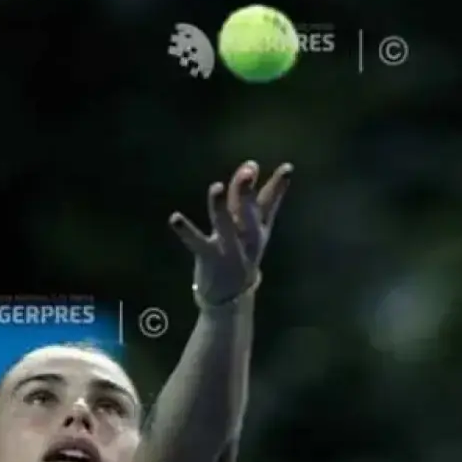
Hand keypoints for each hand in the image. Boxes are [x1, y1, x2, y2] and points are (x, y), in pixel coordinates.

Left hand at [169, 160, 291, 305]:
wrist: (231, 296)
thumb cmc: (243, 253)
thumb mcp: (255, 228)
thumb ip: (261, 200)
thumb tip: (260, 165)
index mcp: (258, 229)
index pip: (269, 204)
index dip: (277, 186)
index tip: (287, 168)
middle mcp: (246, 238)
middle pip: (248, 212)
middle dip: (247, 191)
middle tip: (249, 169)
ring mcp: (228, 248)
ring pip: (225, 224)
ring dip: (221, 206)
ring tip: (216, 187)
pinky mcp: (209, 257)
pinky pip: (196, 242)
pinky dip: (185, 230)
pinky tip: (175, 218)